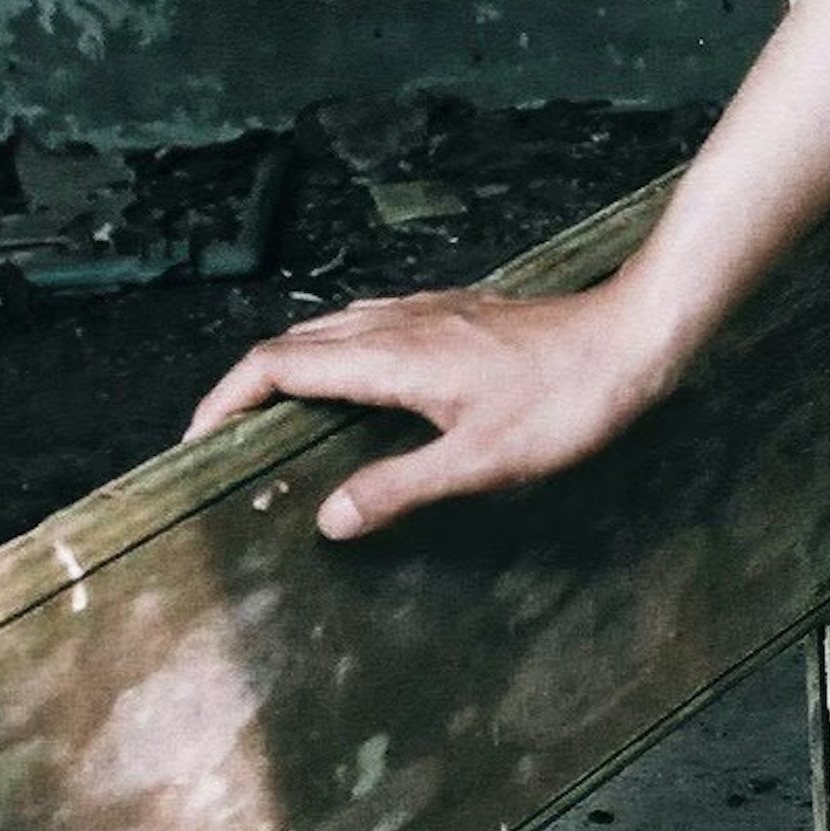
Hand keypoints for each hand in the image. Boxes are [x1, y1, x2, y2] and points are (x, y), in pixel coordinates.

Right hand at [180, 281, 685, 539]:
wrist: (632, 337)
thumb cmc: (565, 400)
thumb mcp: (481, 461)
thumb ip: (400, 488)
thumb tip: (330, 519)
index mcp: (388, 356)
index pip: (276, 365)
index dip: (225, 399)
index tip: (197, 440)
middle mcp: (395, 323)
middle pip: (293, 344)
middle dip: (246, 389)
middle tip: (225, 442)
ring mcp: (425, 312)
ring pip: (330, 331)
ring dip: (291, 370)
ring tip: (275, 420)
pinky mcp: (452, 313)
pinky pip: (368, 326)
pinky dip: (335, 355)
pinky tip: (356, 386)